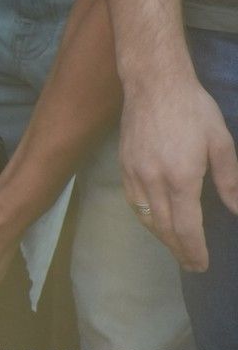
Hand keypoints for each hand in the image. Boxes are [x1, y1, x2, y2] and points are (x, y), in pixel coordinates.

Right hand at [120, 76, 237, 271]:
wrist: (153, 84)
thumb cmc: (193, 109)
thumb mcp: (221, 142)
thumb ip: (229, 180)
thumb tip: (236, 210)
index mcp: (182, 178)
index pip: (186, 227)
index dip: (194, 250)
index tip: (201, 265)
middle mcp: (154, 181)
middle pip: (164, 228)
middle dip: (178, 250)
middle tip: (191, 265)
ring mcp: (135, 174)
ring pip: (145, 218)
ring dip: (161, 238)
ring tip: (175, 248)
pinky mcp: (123, 166)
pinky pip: (133, 202)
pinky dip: (145, 218)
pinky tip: (154, 221)